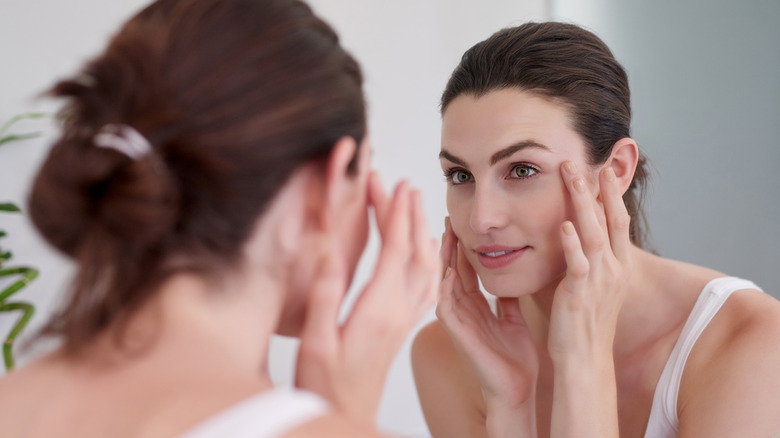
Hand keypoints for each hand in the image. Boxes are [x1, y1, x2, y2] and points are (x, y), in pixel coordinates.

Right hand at [296, 172, 439, 424]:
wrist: (347, 415)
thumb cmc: (325, 385)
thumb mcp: (316, 342)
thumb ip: (326, 297)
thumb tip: (331, 253)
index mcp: (378, 310)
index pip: (394, 250)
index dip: (395, 214)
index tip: (394, 186)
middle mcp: (399, 312)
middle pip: (414, 252)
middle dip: (410, 214)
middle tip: (404, 184)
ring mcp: (404, 319)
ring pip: (426, 268)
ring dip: (423, 233)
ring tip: (417, 207)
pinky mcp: (402, 326)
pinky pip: (427, 286)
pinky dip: (431, 261)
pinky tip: (427, 252)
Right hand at [435, 218, 537, 435]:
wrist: (518, 390)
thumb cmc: (515, 360)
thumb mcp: (514, 319)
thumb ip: (508, 299)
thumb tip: (511, 275)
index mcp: (476, 307)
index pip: (465, 270)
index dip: (462, 247)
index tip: (460, 223)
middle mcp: (463, 311)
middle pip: (451, 271)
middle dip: (449, 246)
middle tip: (447, 219)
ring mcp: (458, 323)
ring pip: (444, 285)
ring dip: (443, 261)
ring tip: (444, 236)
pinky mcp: (459, 335)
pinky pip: (446, 309)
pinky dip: (445, 290)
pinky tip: (448, 272)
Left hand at [548, 163, 631, 363]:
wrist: (584, 358)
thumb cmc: (583, 323)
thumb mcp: (592, 286)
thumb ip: (585, 261)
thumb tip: (572, 236)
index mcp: (617, 268)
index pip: (618, 223)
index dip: (612, 196)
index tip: (603, 171)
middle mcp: (613, 270)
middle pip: (611, 221)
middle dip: (600, 189)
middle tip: (589, 162)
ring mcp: (598, 281)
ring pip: (594, 234)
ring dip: (583, 203)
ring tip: (572, 178)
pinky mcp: (580, 294)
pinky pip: (578, 264)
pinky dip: (572, 243)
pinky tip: (563, 225)